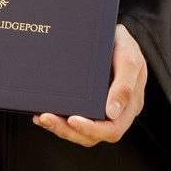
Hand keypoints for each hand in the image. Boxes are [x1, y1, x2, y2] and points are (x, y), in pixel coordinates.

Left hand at [32, 23, 146, 146]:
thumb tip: (112, 113)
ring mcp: (100, 110)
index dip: (92, 129)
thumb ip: (125, 84)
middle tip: (46, 118)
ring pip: (80, 132)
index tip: (72, 120)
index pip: (112, 130)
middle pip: (92, 136)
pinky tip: (42, 113)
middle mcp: (115, 113)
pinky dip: (58, 119)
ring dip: (59, 128)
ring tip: (41, 117)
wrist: (115, 35)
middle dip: (68, 130)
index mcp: (129, 106)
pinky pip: (72, 120)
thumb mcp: (129, 58)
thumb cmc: (125, 46)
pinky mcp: (87, 105)